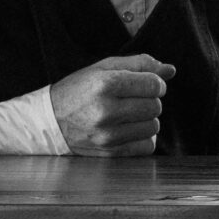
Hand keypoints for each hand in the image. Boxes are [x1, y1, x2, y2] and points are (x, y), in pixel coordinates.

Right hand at [50, 53, 173, 156]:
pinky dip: (143, 138)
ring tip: (128, 115)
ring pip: (153, 127)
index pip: (154, 85)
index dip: (156, 83)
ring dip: (146, 120)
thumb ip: (139, 64)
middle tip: (133, 100)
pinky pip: (147, 147)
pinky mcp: (109, 153)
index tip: (147, 84)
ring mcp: (107, 135)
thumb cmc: (78, 91)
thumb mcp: (104, 68)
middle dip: (150, 101)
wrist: (48, 121)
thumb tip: (170, 70)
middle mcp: (106, 111)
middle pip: (155, 106)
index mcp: (105, 84)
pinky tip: (128, 130)